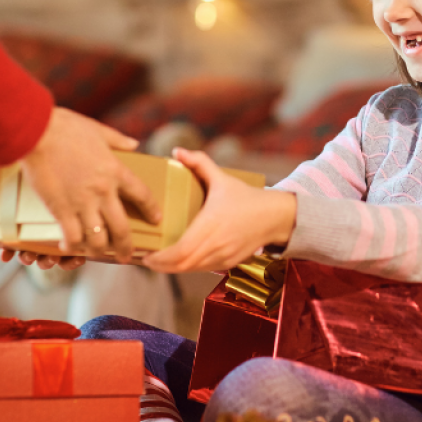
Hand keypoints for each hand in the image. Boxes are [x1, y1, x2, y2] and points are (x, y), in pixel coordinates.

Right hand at [21, 107, 162, 263]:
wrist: (36, 132)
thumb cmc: (66, 127)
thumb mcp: (99, 130)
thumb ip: (118, 140)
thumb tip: (134, 144)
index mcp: (116, 171)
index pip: (143, 196)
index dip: (151, 210)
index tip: (156, 219)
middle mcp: (103, 191)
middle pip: (122, 228)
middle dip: (127, 247)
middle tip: (128, 257)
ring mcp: (82, 203)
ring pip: (98, 238)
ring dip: (100, 251)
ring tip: (100, 255)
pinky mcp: (59, 209)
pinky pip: (71, 237)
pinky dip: (72, 246)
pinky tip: (70, 248)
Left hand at [144, 147, 295, 272]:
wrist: (276, 217)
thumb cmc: (248, 197)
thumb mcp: (223, 178)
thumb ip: (200, 163)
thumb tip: (177, 151)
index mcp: (211, 225)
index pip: (180, 251)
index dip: (160, 258)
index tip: (147, 254)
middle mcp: (216, 244)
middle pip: (181, 265)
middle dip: (160, 265)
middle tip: (145, 258)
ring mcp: (223, 256)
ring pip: (191, 269)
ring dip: (173, 268)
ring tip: (158, 260)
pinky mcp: (229, 263)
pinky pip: (203, 269)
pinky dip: (188, 267)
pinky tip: (179, 260)